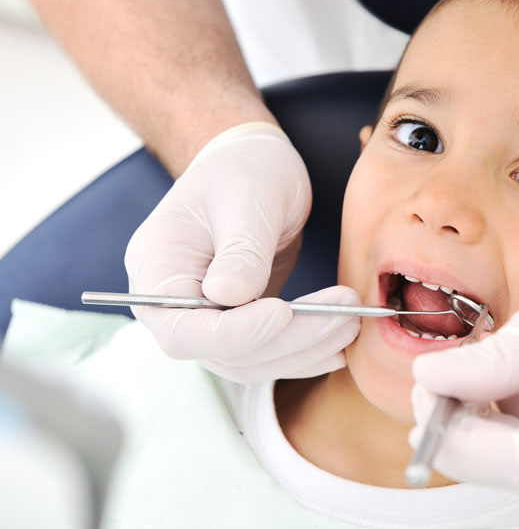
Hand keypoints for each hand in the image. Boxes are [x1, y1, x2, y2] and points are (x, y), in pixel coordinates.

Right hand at [125, 122, 359, 381]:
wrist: (255, 167)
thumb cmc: (244, 170)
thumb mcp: (247, 197)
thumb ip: (240, 249)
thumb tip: (229, 297)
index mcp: (157, 269)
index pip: (182, 329)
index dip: (234, 333)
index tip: (283, 312)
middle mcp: (175, 306)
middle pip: (224, 352)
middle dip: (288, 341)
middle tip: (344, 317)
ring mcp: (208, 320)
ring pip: (253, 361)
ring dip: (306, 350)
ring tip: (352, 322)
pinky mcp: (241, 324)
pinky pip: (270, 352)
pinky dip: (306, 351)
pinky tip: (340, 343)